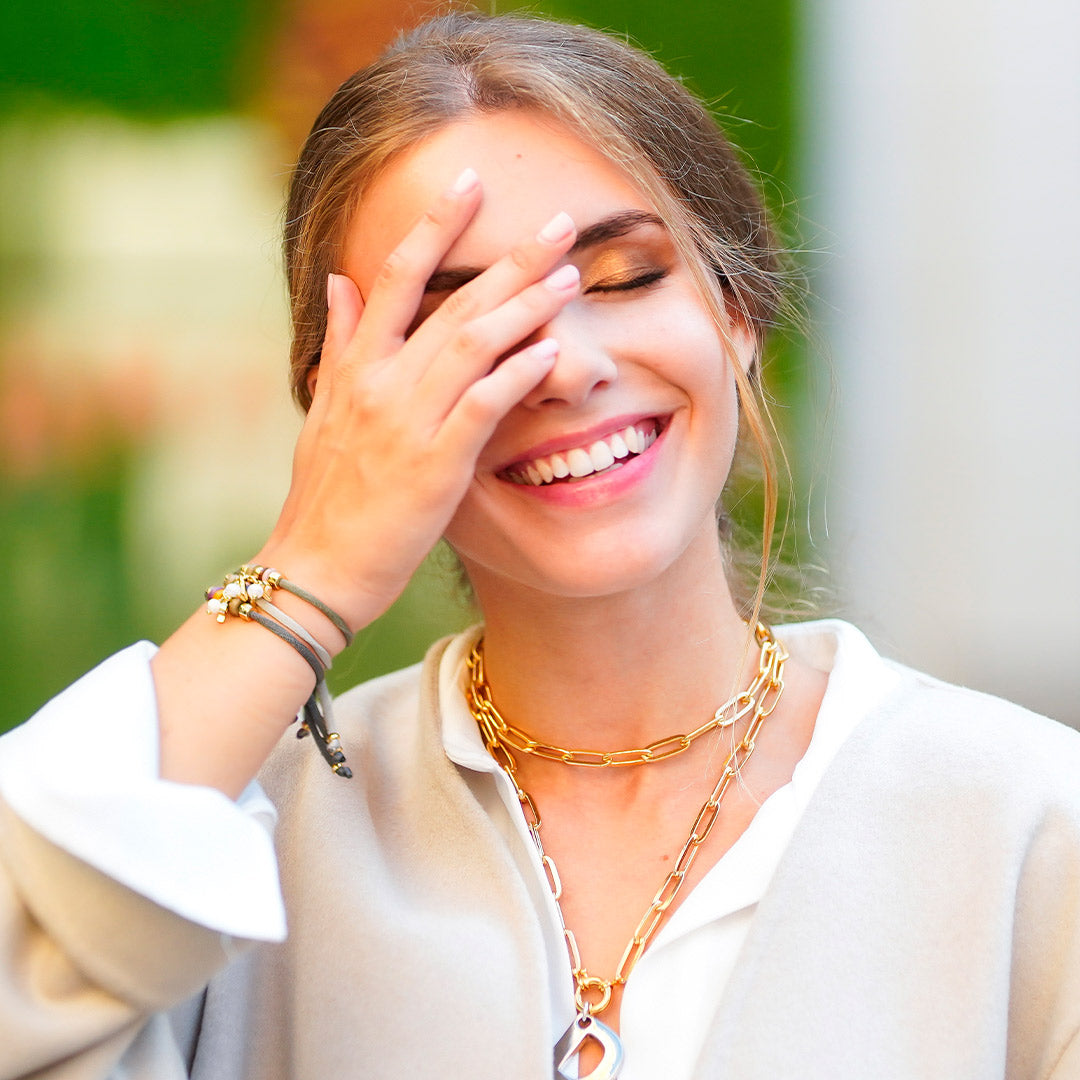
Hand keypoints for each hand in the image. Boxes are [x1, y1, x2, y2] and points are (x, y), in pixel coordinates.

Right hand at [255, 169, 579, 633]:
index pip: (393, 277)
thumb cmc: (324, 496)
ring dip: (523, 308)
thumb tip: (337, 281)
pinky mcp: (433, 465)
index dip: (434, 226)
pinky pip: (480, 407)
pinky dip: (515, 375)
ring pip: (471, 345)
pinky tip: (550, 352)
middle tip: (563, 224)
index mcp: (353, 367)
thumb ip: (339, 343)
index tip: (471, 184)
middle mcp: (379, 383)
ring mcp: (406, 422)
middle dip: (509, 259)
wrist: (315, 568)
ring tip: (569, 280)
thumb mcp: (323, 411)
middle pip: (450, 302)